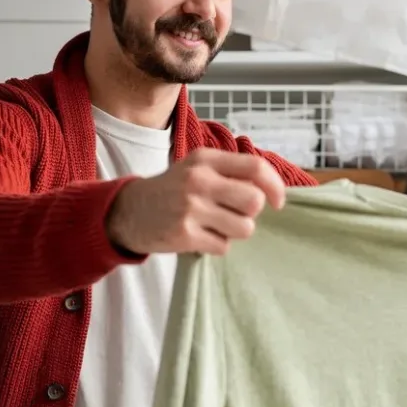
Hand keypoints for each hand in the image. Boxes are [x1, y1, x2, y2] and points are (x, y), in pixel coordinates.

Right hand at [106, 148, 285, 255]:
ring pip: (244, 228)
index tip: (277, 202)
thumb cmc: (173, 190)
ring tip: (215, 226)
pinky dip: (217, 246)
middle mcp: (198, 180)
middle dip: (251, 213)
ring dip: (235, 232)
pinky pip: (223, 246)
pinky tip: (200, 236)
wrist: (129, 211)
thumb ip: (230, 173)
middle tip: (234, 214)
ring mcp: (190, 208)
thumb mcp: (197, 168)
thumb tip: (270, 190)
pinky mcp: (184, 235)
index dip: (274, 186)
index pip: (255, 167)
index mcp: (205, 159)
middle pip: (254, 202)